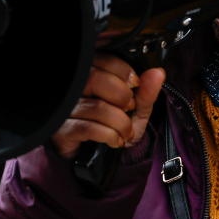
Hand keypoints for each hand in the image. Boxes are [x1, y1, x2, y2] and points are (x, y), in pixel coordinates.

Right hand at [51, 53, 165, 159]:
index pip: (103, 60)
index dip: (123, 71)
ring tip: (126, 130)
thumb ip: (146, 91)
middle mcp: (74, 87)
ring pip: (96, 107)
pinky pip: (88, 128)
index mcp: (91, 74)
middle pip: (95, 79)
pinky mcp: (61, 129)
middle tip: (129, 108)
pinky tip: (114, 140)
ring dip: (120, 122)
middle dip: (122, 96)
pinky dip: (109, 135)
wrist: (100, 158)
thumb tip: (157, 73)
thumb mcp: (136, 109)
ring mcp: (65, 108)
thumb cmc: (114, 126)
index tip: (135, 84)